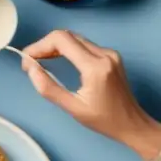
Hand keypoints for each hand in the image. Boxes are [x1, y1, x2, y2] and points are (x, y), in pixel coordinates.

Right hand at [23, 30, 160, 160]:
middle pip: (66, 36)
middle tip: (31, 62)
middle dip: (44, 45)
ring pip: (74, 38)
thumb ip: (48, 88)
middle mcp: (104, 54)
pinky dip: (65, 48)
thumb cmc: (103, 120)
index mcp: (95, 67)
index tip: (27, 61)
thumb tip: (30, 68)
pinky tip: (57, 59)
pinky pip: (82, 44)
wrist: (133, 124)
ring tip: (40, 61)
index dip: (39, 46)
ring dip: (53, 46)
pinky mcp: (110, 56)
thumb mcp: (72, 108)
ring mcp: (109, 53)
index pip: (61, 40)